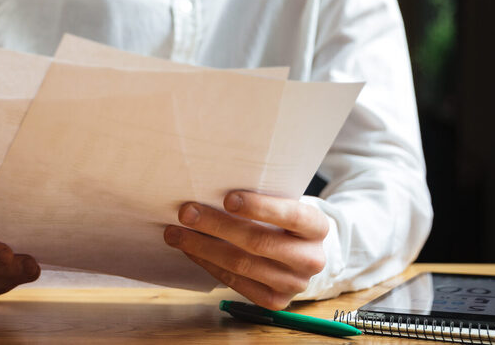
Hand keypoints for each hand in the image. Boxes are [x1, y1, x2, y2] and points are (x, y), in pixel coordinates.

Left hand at [164, 191, 328, 309]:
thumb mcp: (283, 206)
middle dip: (217, 225)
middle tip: (186, 212)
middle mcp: (311, 258)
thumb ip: (259, 202)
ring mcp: (294, 284)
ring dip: (203, 247)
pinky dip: (208, 264)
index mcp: (317, 227)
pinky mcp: (275, 302)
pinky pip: (235, 282)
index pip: (291, 215)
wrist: (300, 256)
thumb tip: (210, 192)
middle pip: (258, 242)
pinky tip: (191, 251)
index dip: (259, 207)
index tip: (228, 198)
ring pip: (241, 264)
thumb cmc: (282, 223)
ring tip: (176, 233)